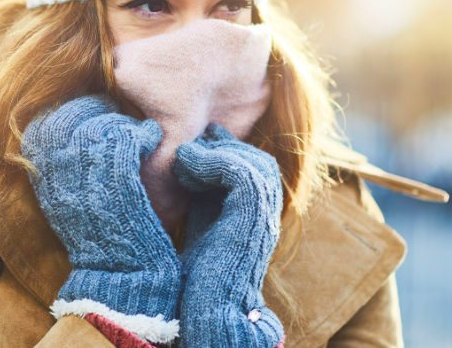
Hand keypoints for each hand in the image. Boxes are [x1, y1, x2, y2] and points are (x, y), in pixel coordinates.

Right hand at [20, 94, 180, 343]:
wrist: (121, 278)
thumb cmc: (102, 237)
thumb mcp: (68, 201)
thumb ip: (64, 165)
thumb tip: (73, 123)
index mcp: (42, 180)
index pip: (45, 123)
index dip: (71, 110)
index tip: (93, 110)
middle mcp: (57, 178)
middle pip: (70, 117)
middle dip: (96, 108)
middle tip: (118, 112)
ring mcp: (86, 181)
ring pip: (101, 126)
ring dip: (123, 122)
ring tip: (137, 131)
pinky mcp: (119, 185)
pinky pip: (126, 139)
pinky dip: (142, 132)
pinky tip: (151, 138)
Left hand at [173, 124, 283, 347]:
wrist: (210, 308)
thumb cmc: (200, 272)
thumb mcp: (203, 219)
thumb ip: (205, 192)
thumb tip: (191, 157)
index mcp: (258, 212)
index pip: (252, 166)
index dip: (224, 150)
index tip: (194, 145)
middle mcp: (268, 210)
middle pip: (255, 159)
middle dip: (222, 147)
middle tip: (191, 144)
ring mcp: (266, 211)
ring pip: (249, 160)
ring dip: (213, 153)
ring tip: (183, 157)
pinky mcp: (254, 212)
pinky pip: (238, 170)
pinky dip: (209, 162)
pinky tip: (185, 166)